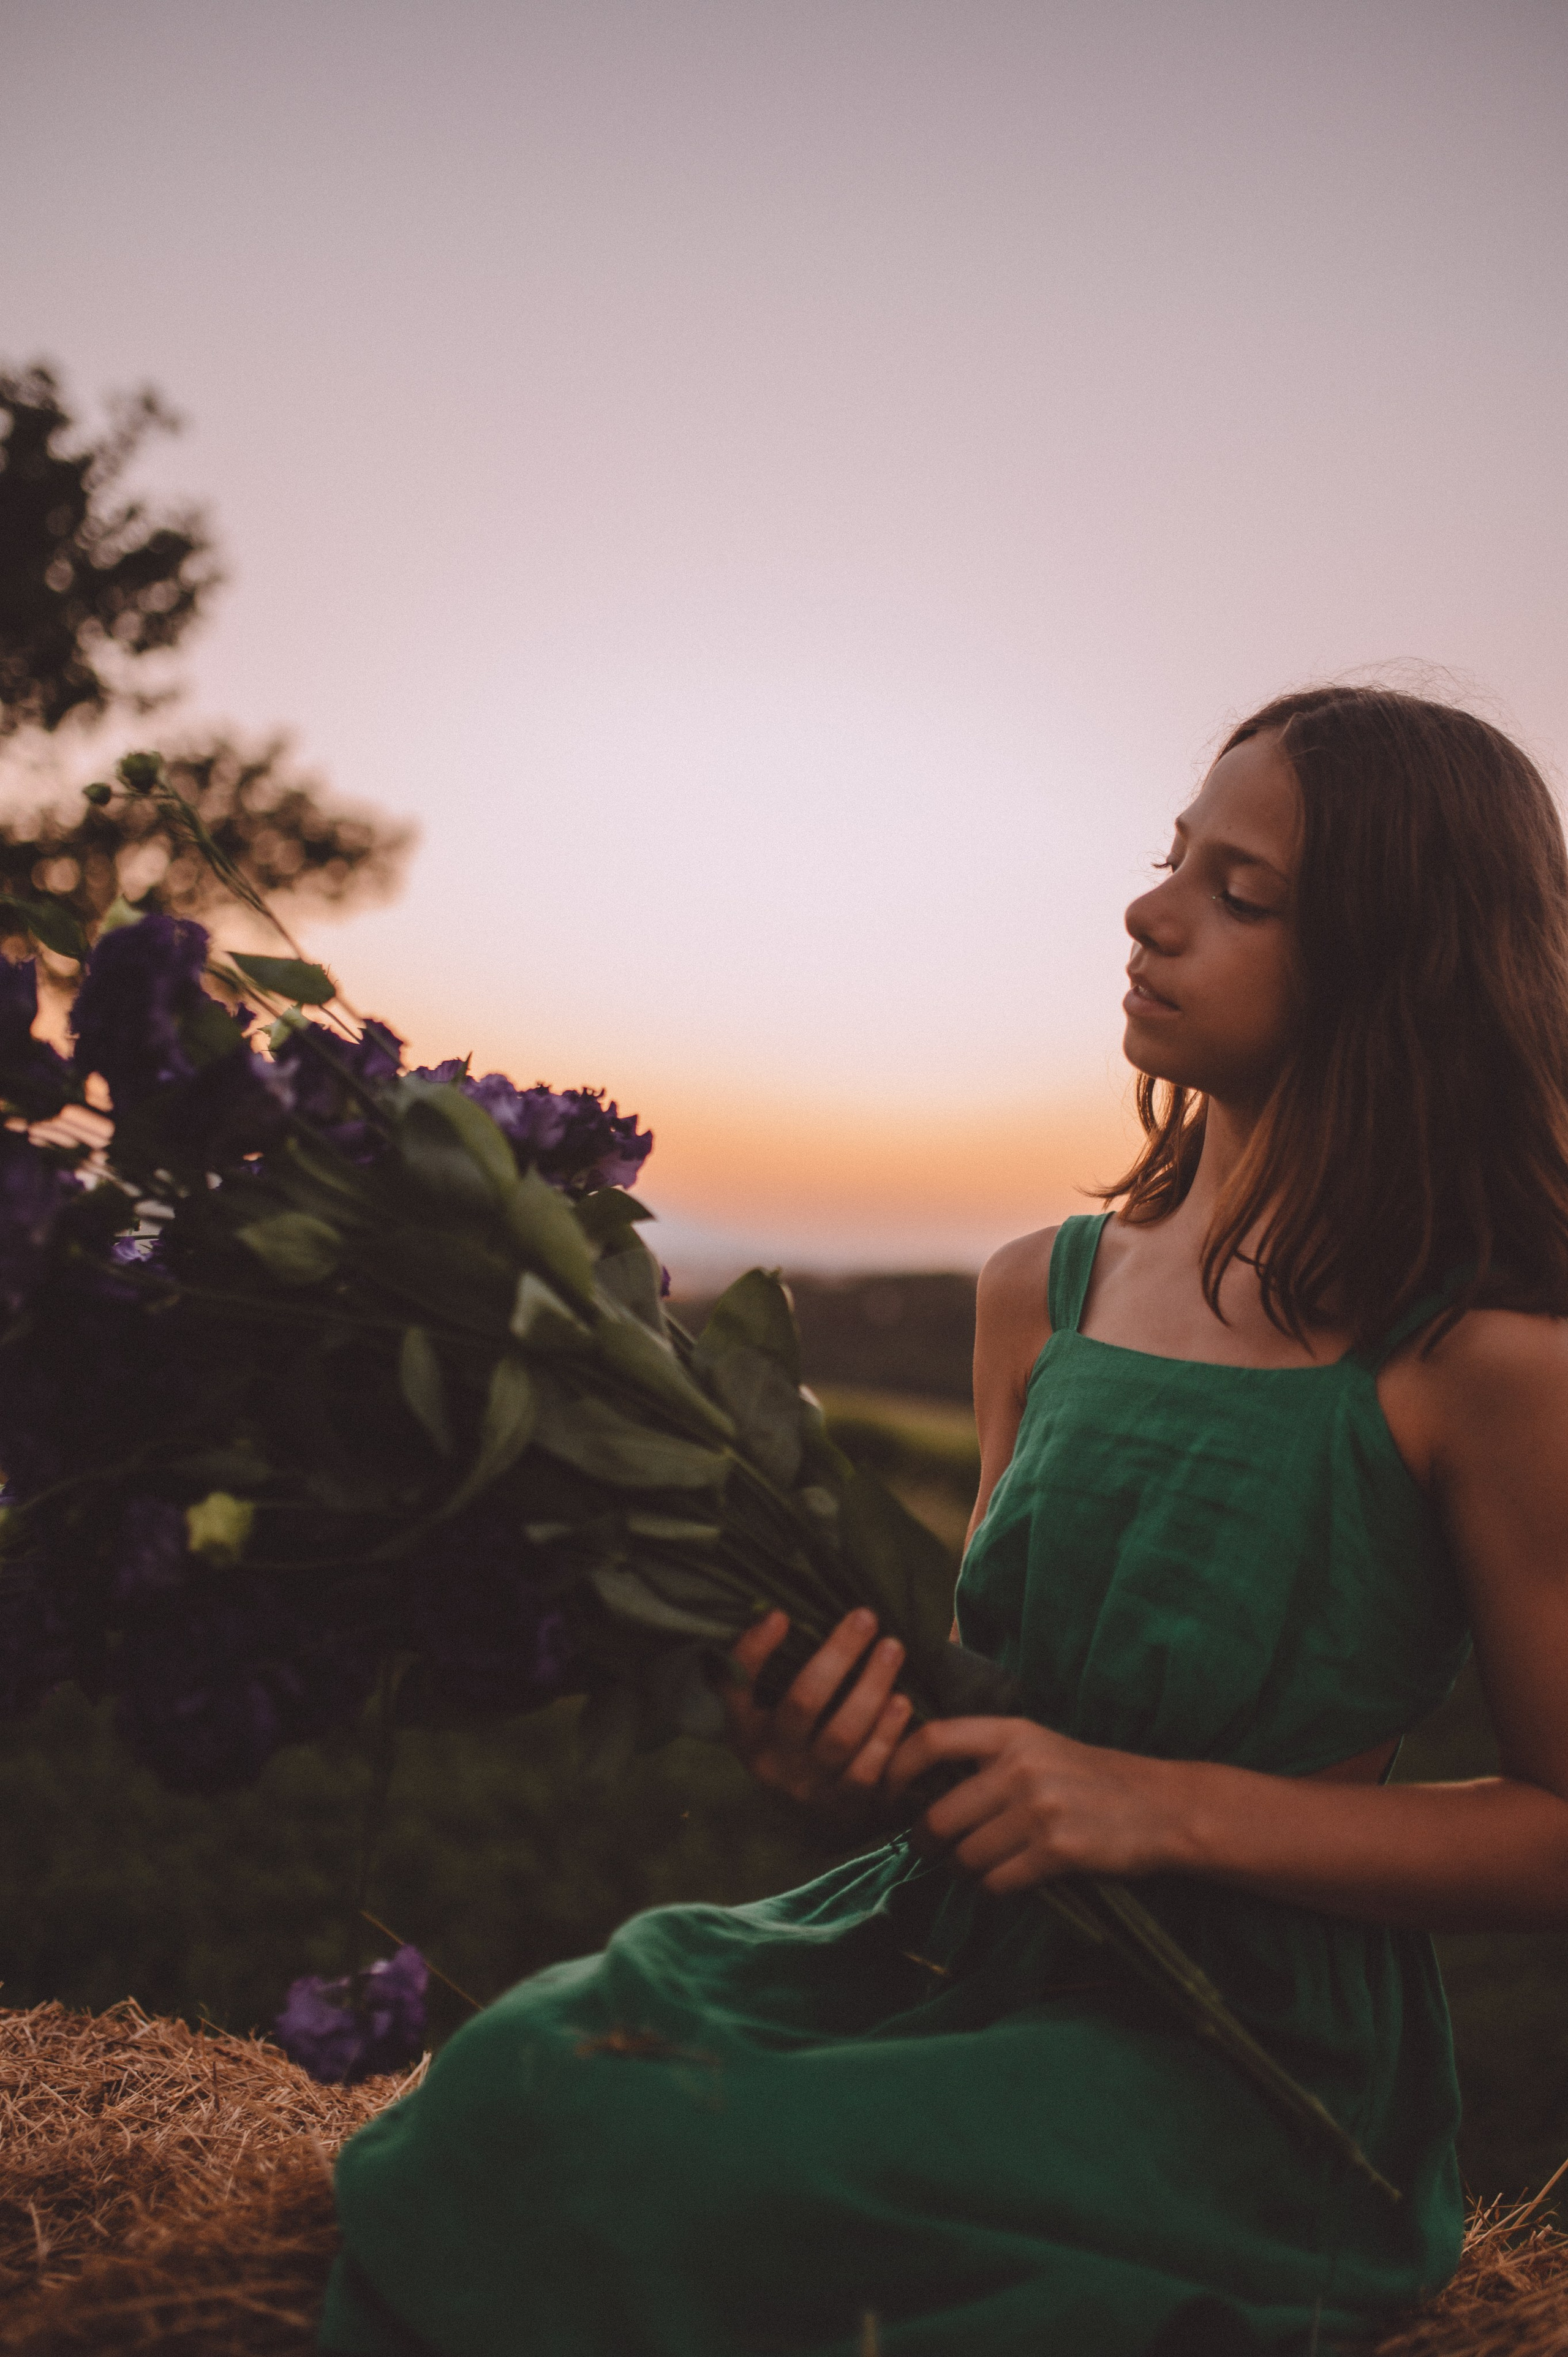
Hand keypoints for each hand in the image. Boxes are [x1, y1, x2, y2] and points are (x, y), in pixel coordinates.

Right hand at [719, 1607, 912, 1826]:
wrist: (808, 1814)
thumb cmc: (790, 1740)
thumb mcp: (763, 1710)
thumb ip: (767, 1669)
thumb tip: (781, 1613)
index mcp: (744, 1732)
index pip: (735, 1689)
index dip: (754, 1652)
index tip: (780, 1616)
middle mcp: (772, 1761)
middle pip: (803, 1702)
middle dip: (838, 1655)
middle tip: (866, 1617)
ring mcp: (810, 1787)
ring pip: (841, 1735)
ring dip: (871, 1688)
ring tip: (892, 1648)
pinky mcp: (845, 1807)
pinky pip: (868, 1771)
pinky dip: (887, 1736)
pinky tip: (902, 1703)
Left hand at [884, 1716, 1181, 1894]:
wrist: (1162, 1807)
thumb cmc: (1092, 1777)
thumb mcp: (1039, 1745)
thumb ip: (988, 1756)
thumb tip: (922, 1784)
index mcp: (1011, 1732)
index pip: (933, 1740)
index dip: (897, 1767)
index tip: (885, 1793)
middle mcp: (1021, 1766)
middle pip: (939, 1814)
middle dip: (925, 1842)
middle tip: (928, 1850)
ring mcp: (1039, 1809)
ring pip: (966, 1855)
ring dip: (962, 1870)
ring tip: (974, 1866)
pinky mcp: (1058, 1851)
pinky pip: (997, 1881)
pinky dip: (992, 1887)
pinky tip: (1005, 1880)